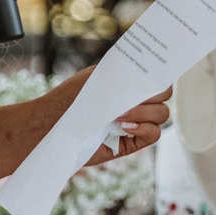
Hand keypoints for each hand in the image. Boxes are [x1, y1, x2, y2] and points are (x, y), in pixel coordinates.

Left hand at [48, 71, 171, 167]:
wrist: (50, 123)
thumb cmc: (71, 98)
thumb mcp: (98, 77)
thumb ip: (125, 74)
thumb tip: (148, 71)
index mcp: (130, 84)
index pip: (158, 76)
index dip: (162, 74)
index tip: (154, 74)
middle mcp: (136, 102)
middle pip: (165, 95)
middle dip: (153, 93)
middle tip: (133, 96)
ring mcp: (135, 123)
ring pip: (162, 114)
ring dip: (144, 112)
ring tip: (120, 114)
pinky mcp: (130, 143)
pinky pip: (153, 134)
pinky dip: (144, 128)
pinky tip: (125, 127)